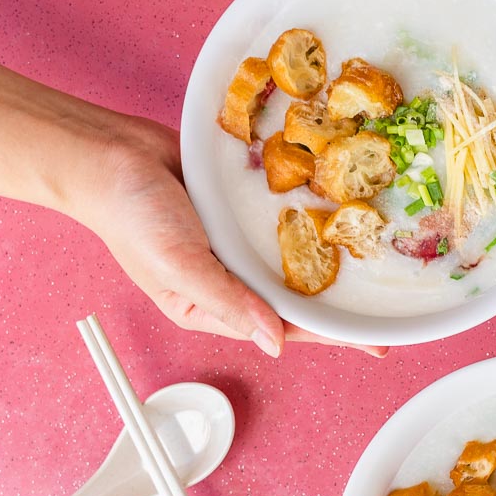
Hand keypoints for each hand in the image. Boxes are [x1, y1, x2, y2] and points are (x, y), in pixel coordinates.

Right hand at [84, 120, 387, 357]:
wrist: (108, 151)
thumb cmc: (130, 213)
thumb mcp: (179, 265)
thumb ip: (229, 303)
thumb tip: (275, 344)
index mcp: (211, 307)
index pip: (283, 327)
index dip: (328, 334)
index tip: (371, 340)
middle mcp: (229, 279)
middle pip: (295, 297)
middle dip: (337, 303)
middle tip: (387, 309)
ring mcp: (236, 244)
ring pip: (294, 260)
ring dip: (329, 261)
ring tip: (374, 267)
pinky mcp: (240, 211)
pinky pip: (283, 221)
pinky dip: (308, 221)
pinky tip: (341, 220)